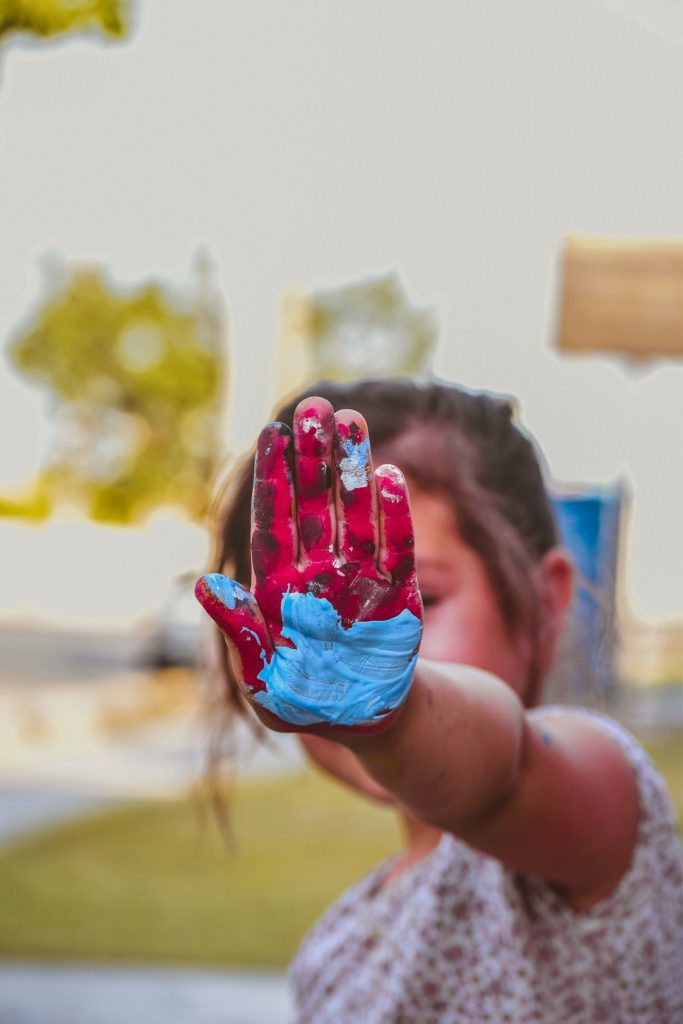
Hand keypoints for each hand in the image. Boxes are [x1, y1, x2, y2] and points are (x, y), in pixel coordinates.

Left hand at [195, 397, 422, 731]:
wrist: (365, 722)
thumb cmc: (305, 703)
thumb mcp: (262, 681)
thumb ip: (239, 634)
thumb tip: (207, 585)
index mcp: (280, 588)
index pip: (274, 521)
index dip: (274, 477)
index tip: (272, 433)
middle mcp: (319, 572)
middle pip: (315, 503)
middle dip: (313, 456)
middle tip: (314, 406)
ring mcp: (359, 578)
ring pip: (355, 512)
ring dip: (353, 468)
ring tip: (351, 418)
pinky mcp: (398, 595)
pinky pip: (397, 548)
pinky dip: (394, 515)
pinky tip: (389, 476)